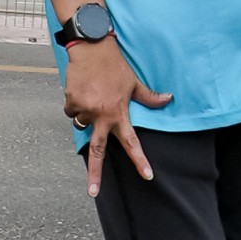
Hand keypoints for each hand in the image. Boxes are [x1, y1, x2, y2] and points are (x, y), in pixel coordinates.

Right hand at [61, 34, 168, 195]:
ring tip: (91, 96)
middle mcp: (102, 115)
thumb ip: (149, 97)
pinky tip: (81, 90)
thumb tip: (169, 99)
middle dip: (95, 175)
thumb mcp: (133, 82)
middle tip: (93, 193)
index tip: (147, 176)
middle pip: (98, 151)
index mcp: (119, 113)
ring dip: (85, 116)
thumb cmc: (114, 65)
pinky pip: (71, 111)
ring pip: (81, 124)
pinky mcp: (71, 101)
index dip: (139, 160)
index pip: (132, 142)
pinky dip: (74, 105)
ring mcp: (85, 109)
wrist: (91, 46)